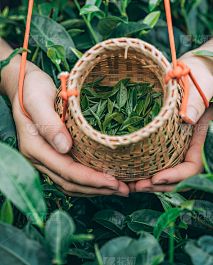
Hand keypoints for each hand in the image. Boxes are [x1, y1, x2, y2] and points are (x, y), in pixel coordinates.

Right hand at [11, 63, 128, 196]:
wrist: (24, 85)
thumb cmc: (30, 89)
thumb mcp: (37, 101)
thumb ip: (48, 123)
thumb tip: (65, 147)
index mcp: (35, 148)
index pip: (66, 170)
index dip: (91, 179)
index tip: (114, 182)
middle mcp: (40, 158)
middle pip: (70, 183)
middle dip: (98, 189)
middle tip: (125, 190)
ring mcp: (47, 158)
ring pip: (71, 182)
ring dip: (96, 188)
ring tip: (121, 188)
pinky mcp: (54, 154)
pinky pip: (72, 174)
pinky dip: (89, 180)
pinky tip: (105, 178)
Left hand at [128, 55, 212, 192]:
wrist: (193, 71)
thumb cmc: (199, 77)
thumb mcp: (200, 87)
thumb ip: (196, 102)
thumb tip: (188, 119)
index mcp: (201, 137)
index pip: (192, 166)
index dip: (175, 176)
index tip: (156, 178)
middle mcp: (189, 145)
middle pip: (177, 176)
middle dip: (158, 184)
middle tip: (136, 187)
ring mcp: (178, 144)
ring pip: (167, 170)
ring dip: (150, 180)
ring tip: (129, 184)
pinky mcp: (166, 139)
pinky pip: (159, 158)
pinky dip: (146, 167)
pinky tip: (130, 170)